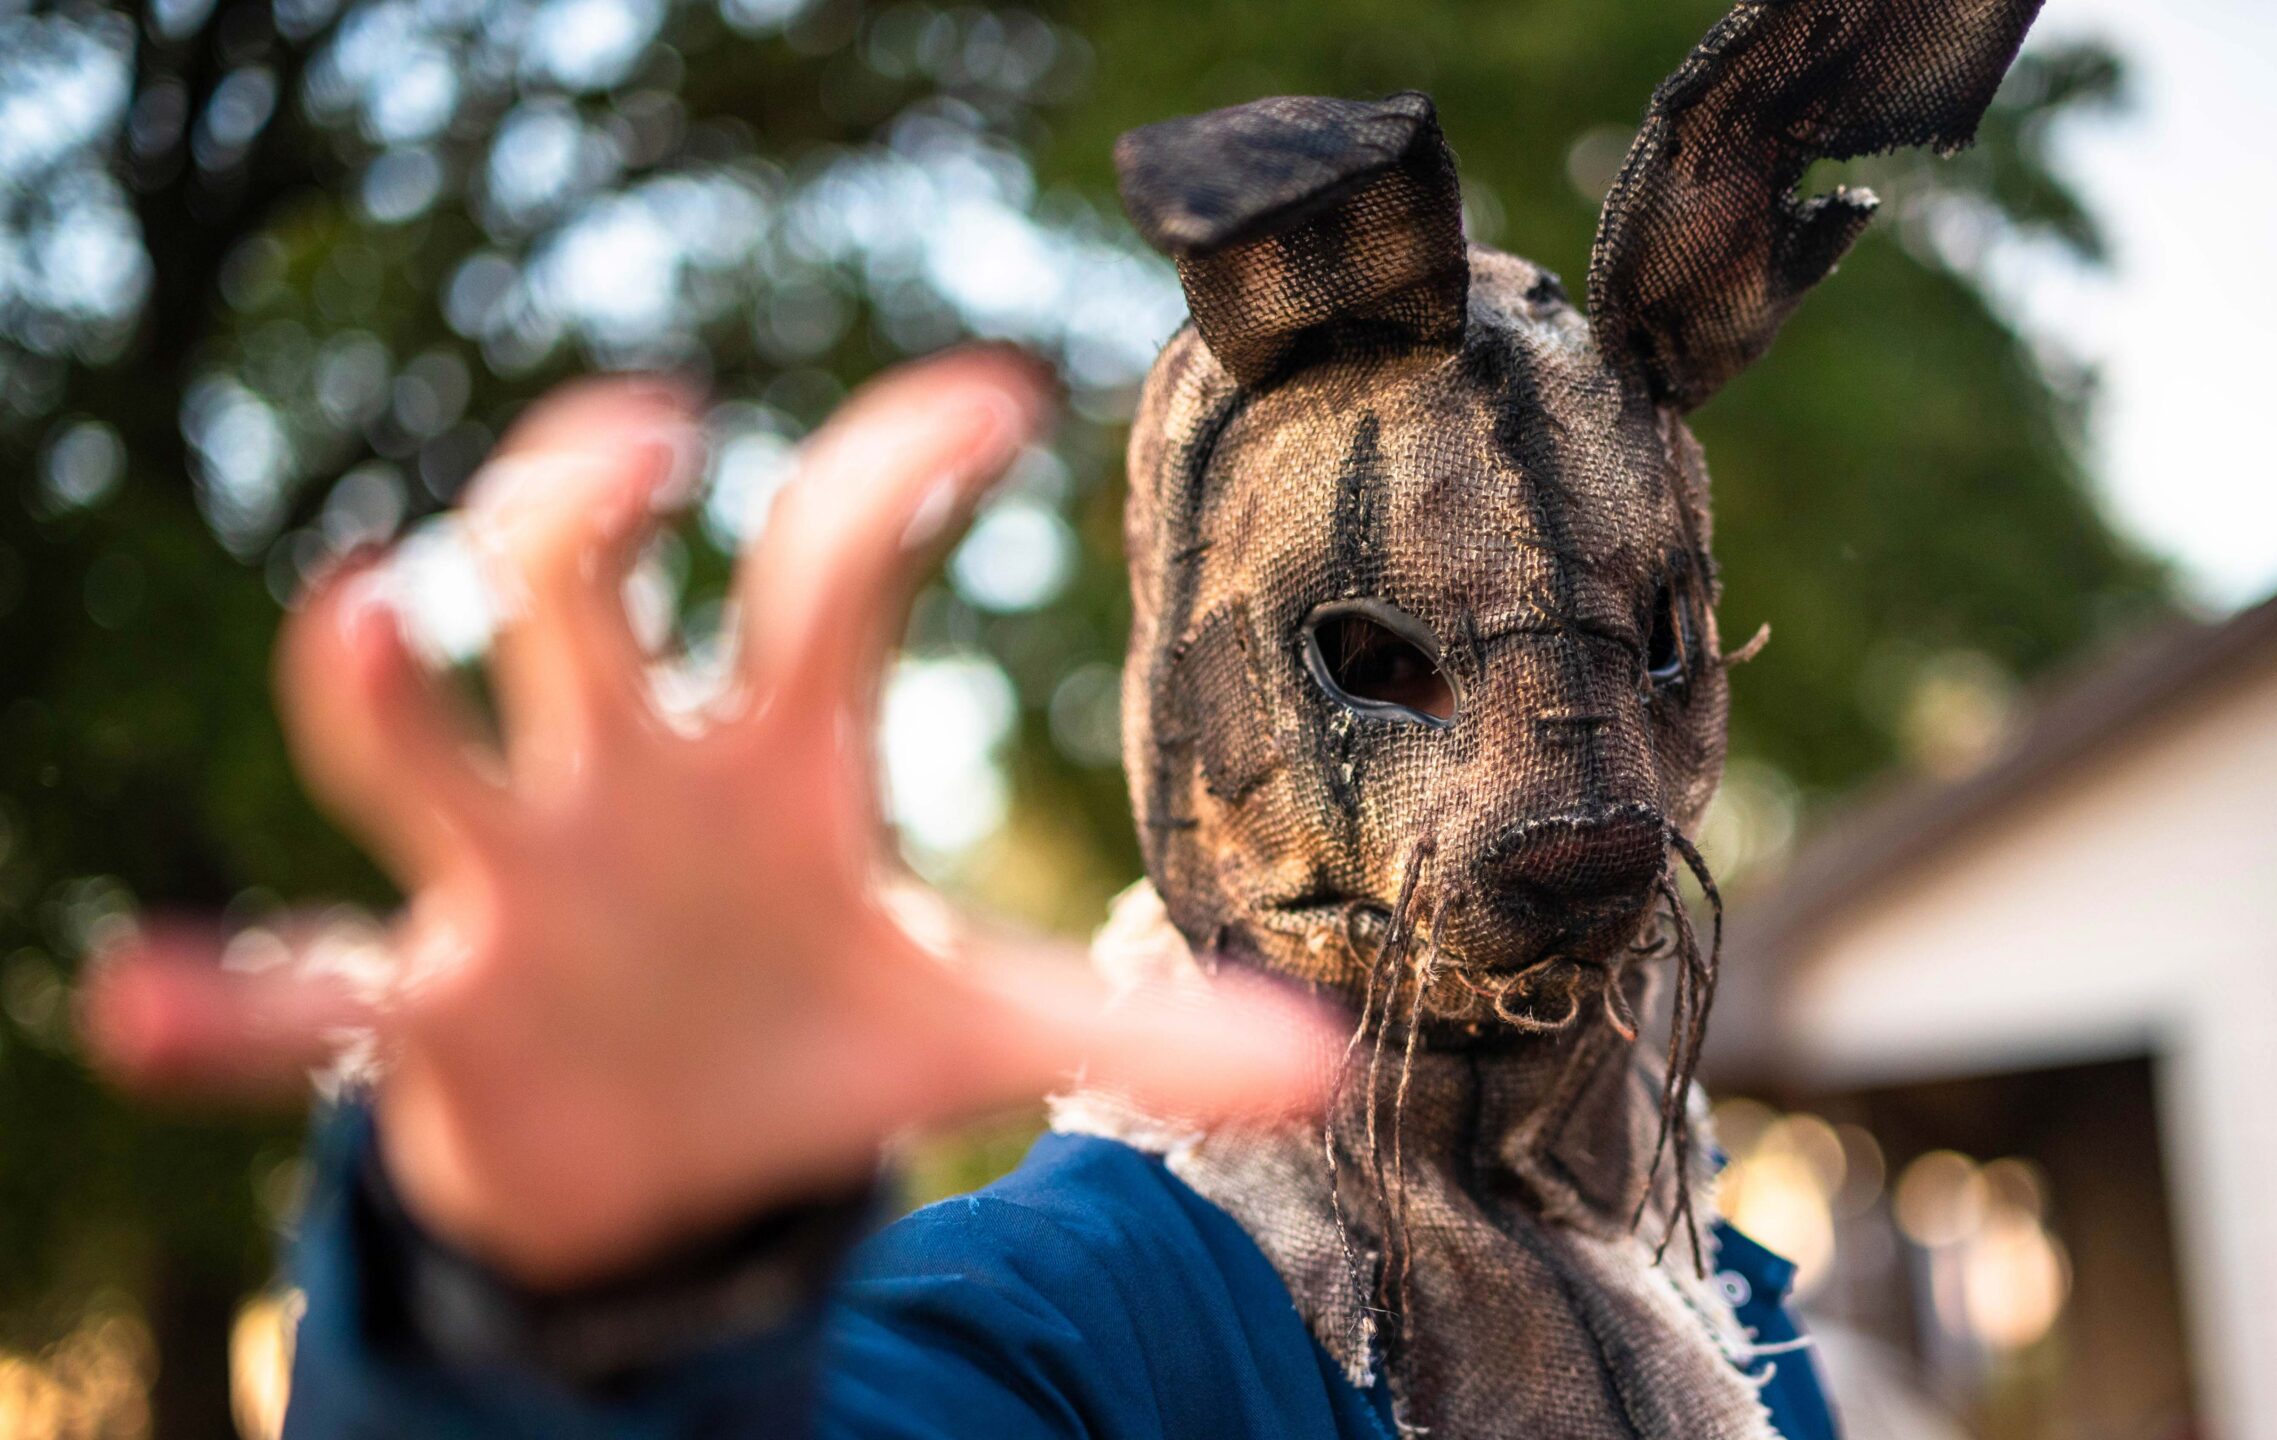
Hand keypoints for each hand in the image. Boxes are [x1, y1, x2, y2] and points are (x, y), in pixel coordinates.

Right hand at [84, 349, 1337, 1286]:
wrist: (663, 1162)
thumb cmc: (804, 1040)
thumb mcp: (971, 1026)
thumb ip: (1131, 1033)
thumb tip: (1333, 1072)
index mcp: (773, 763)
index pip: (832, 570)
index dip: (894, 471)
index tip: (991, 400)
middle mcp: (626, 784)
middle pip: (575, 588)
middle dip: (586, 502)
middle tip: (648, 446)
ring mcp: (512, 883)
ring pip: (412, 735)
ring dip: (377, 673)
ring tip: (371, 610)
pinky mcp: (428, 1002)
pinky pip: (305, 992)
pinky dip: (228, 1000)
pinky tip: (149, 1003)